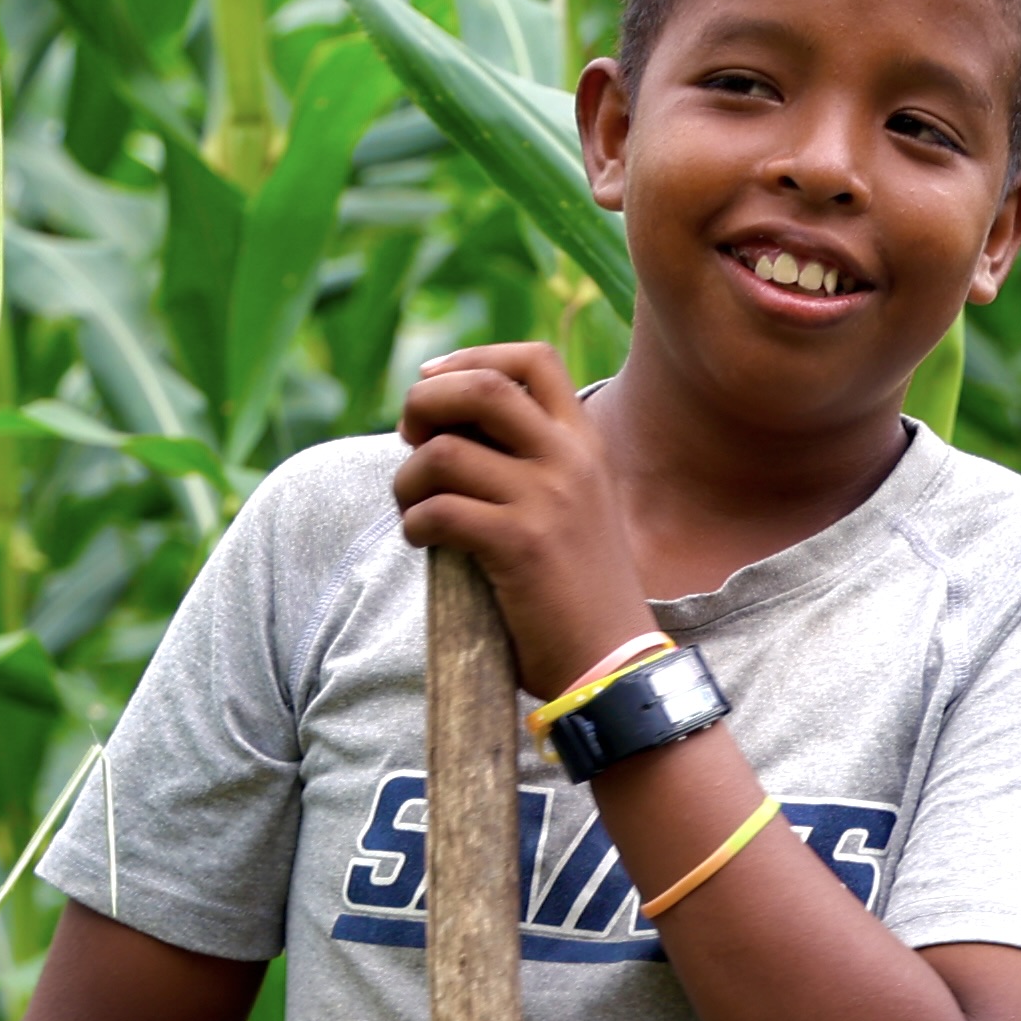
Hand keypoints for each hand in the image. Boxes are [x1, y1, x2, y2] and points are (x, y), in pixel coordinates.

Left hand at [388, 342, 654, 696]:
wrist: (613, 662)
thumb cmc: (580, 590)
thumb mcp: (574, 507)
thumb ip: (532, 462)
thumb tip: (447, 431)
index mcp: (586, 443)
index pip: (532, 360)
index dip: (471, 358)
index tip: (433, 382)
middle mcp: (572, 459)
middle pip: (481, 387)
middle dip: (424, 402)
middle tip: (410, 439)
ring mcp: (549, 499)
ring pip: (445, 451)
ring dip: (407, 478)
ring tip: (411, 506)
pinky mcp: (521, 545)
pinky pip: (439, 510)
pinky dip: (414, 524)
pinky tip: (423, 541)